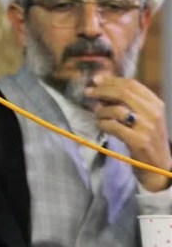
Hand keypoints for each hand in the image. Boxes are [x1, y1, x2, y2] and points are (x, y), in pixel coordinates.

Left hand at [85, 75, 171, 191]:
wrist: (158, 166)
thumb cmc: (146, 139)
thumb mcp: (144, 117)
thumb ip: (128, 103)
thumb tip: (101, 88)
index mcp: (156, 104)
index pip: (132, 84)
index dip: (111, 80)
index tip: (96, 80)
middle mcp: (154, 113)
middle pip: (123, 93)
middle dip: (102, 91)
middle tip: (88, 92)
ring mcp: (147, 128)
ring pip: (117, 110)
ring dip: (101, 111)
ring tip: (97, 115)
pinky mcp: (138, 141)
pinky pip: (113, 126)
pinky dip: (102, 124)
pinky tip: (100, 126)